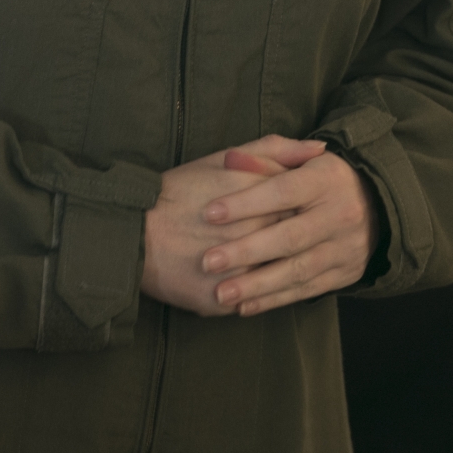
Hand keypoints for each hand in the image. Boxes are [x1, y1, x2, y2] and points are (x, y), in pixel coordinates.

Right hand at [141, 144, 310, 314]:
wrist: (133, 232)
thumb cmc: (179, 190)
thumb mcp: (226, 159)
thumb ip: (275, 150)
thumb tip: (320, 148)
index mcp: (258, 203)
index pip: (303, 210)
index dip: (308, 211)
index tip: (308, 212)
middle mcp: (251, 240)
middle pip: (294, 244)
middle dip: (301, 243)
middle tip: (302, 241)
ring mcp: (237, 275)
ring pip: (278, 280)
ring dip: (284, 274)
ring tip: (281, 266)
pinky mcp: (220, 302)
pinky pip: (252, 304)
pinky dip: (260, 297)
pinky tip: (260, 288)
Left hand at [199, 136, 383, 315]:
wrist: (376, 205)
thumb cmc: (320, 178)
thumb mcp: (300, 158)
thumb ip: (266, 156)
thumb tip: (231, 159)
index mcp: (326, 179)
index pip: (281, 191)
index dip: (245, 203)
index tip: (209, 213)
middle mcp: (340, 214)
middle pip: (289, 237)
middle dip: (246, 251)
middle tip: (208, 261)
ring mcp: (345, 248)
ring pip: (297, 270)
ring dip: (257, 285)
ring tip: (222, 293)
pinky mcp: (345, 274)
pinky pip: (306, 290)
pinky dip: (274, 300)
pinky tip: (245, 306)